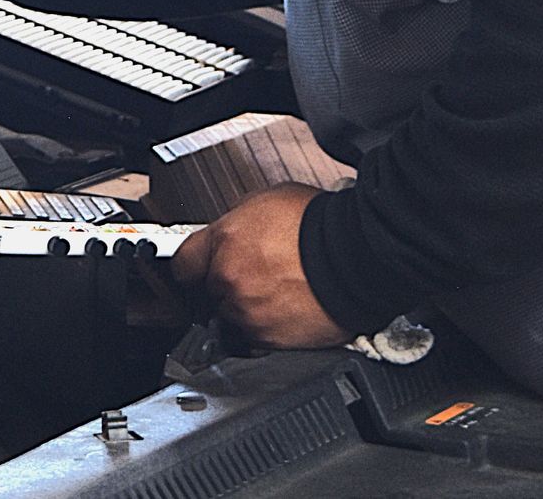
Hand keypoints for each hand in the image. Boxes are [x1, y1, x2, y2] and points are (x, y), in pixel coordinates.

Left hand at [170, 183, 349, 349]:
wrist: (359, 254)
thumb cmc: (322, 223)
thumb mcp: (267, 202)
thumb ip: (237, 225)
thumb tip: (230, 235)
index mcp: (223, 242)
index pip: (183, 264)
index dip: (194, 266)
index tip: (199, 270)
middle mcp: (229, 280)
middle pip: (207, 294)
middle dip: (225, 286)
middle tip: (254, 278)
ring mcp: (248, 312)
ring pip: (230, 320)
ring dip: (247, 310)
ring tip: (276, 296)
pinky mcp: (271, 340)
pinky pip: (257, 341)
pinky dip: (268, 331)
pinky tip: (286, 313)